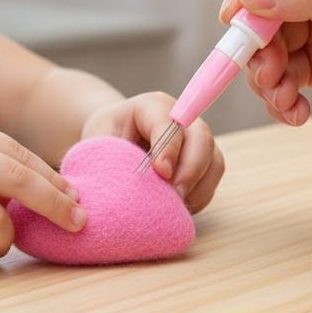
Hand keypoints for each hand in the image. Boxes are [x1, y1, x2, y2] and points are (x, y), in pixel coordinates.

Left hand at [81, 92, 224, 212]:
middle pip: (202, 138)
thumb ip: (110, 155)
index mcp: (152, 106)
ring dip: (198, 187)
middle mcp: (182, 118)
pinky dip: (200, 196)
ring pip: (213, 160)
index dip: (169, 149)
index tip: (162, 173)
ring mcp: (196, 139)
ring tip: (175, 205)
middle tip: (174, 195)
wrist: (116, 138)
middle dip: (191, 170)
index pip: (169, 123)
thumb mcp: (98, 141)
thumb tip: (119, 184)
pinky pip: (212, 179)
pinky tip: (178, 206)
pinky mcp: (205, 160)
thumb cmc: (105, 138)